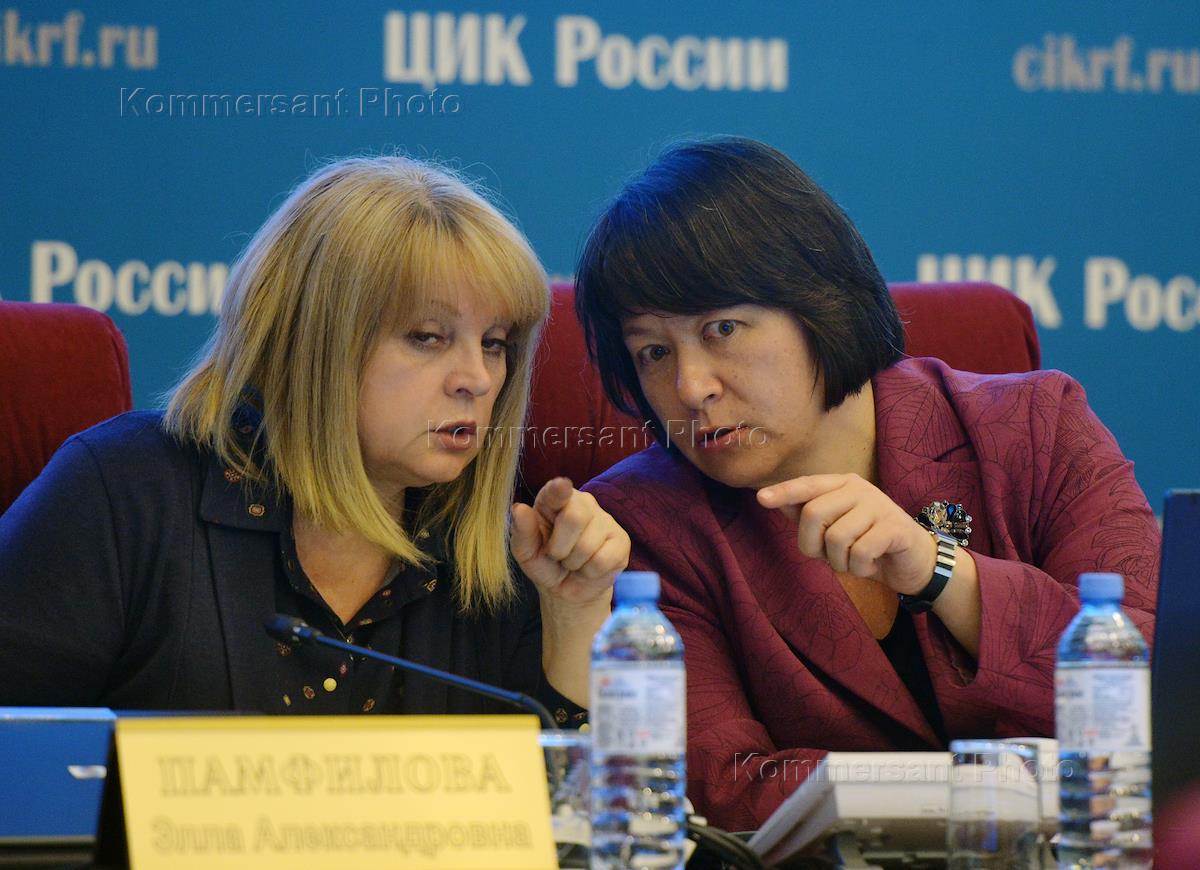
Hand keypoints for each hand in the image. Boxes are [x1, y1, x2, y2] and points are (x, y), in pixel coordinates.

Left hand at [511, 477, 628, 609]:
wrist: (567, 591)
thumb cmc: (545, 564)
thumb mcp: (526, 553)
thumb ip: (522, 531)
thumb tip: (518, 508)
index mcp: (555, 500)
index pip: (557, 491)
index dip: (559, 489)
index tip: (561, 486)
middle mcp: (583, 503)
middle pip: (575, 518)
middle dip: (559, 548)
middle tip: (557, 555)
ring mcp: (606, 520)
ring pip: (588, 545)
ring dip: (573, 564)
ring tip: (573, 563)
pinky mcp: (621, 540)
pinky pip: (603, 560)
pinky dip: (589, 572)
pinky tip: (588, 568)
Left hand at [757, 473, 936, 595]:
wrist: (914, 562)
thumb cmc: (867, 543)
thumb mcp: (834, 529)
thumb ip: (806, 514)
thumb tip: (773, 499)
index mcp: (842, 485)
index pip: (808, 485)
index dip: (784, 492)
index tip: (761, 499)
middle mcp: (859, 489)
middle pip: (814, 513)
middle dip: (813, 545)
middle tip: (828, 557)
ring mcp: (879, 505)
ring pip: (836, 537)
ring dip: (839, 562)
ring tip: (853, 561)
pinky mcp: (895, 527)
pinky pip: (860, 552)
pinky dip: (858, 568)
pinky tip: (869, 565)